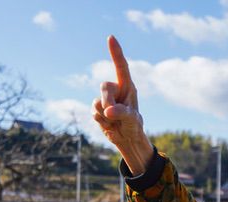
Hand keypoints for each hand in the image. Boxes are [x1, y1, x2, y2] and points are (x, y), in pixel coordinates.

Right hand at [92, 35, 153, 174]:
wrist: (127, 139)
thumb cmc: (133, 126)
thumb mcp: (132, 120)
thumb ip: (122, 113)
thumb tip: (108, 110)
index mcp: (128, 87)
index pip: (121, 67)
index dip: (115, 52)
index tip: (111, 37)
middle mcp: (116, 90)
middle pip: (104, 87)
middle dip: (107, 101)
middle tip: (114, 115)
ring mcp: (105, 99)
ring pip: (97, 102)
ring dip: (105, 115)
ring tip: (115, 121)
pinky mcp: (98, 109)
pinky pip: (93, 112)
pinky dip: (101, 121)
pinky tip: (109, 125)